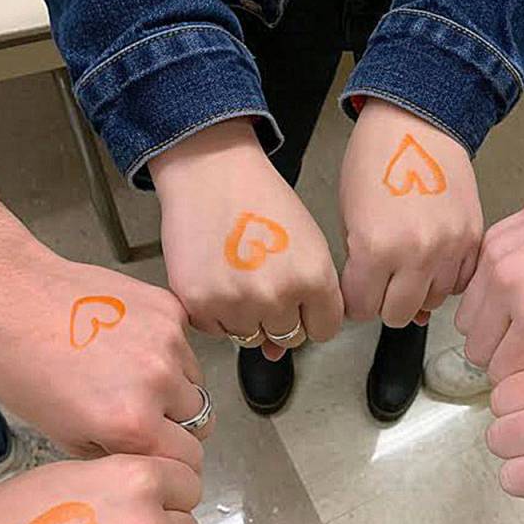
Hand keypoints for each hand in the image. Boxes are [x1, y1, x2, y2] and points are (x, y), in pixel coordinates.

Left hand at [0, 251, 208, 463]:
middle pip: (200, 421)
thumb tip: (142, 458)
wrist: (9, 296)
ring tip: (131, 373)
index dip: (175, 462)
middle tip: (145, 412)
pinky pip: (184, 343)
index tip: (165, 454)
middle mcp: (159, 382)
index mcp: (132, 422)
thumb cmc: (19, 364)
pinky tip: (128, 342)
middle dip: (177, 424)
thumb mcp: (59, 433)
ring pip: (195, 381)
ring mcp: (169, 341)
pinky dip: (166, 349)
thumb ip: (114, 451)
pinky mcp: (169, 309)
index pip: (187, 460)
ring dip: (175, 385)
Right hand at [151, 119, 342, 359]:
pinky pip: (216, 330)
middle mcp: (277, 296)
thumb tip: (276, 351)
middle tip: (265, 278)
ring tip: (240, 275)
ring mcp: (236, 303)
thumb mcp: (307, 243)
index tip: (301, 299)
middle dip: (280, 317)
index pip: (324, 330)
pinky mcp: (200, 303)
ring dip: (247, 318)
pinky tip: (218, 277)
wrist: (212, 173)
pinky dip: (216, 313)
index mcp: (314, 279)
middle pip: (288, 338)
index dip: (312, 316)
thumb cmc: (263, 202)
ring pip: (250, 338)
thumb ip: (308, 298)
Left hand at [339, 99, 482, 326]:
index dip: (356, 302)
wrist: (417, 122)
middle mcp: (417, 253)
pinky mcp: (472, 239)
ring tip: (408, 266)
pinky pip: (459, 283)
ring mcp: (450, 247)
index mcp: (376, 248)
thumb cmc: (377, 159)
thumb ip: (360, 266)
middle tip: (381, 283)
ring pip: (432, 302)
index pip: (362, 308)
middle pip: (397, 314)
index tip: (357, 292)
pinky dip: (445, 279)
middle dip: (384, 303)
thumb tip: (376, 303)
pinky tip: (432, 260)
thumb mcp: (350, 217)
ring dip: (417, 292)